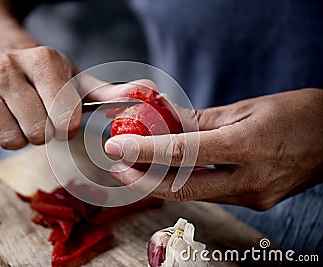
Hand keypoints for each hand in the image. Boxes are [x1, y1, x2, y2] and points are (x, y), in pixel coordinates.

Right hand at [0, 45, 151, 149]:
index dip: (67, 125)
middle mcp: (8, 66)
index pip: (64, 116)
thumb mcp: (78, 82)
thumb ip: (111, 94)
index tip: (64, 118)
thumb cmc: (45, 77)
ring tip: (18, 115)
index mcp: (45, 60)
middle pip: (35, 132)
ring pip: (8, 139)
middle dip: (42, 132)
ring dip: (18, 135)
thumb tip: (148, 93)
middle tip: (38, 116)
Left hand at [105, 88, 322, 209]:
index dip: (144, 151)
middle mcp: (249, 180)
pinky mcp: (256, 202)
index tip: (117, 147)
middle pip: (183, 188)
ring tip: (138, 168)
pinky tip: (171, 172)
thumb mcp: (247, 108)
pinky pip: (212, 194)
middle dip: (144, 181)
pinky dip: (188, 183)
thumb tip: (165, 117)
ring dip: (163, 183)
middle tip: (119, 169)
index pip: (182, 153)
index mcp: (247, 146)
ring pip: (195, 194)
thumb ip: (201, 119)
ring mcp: (254, 197)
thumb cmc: (297, 114)